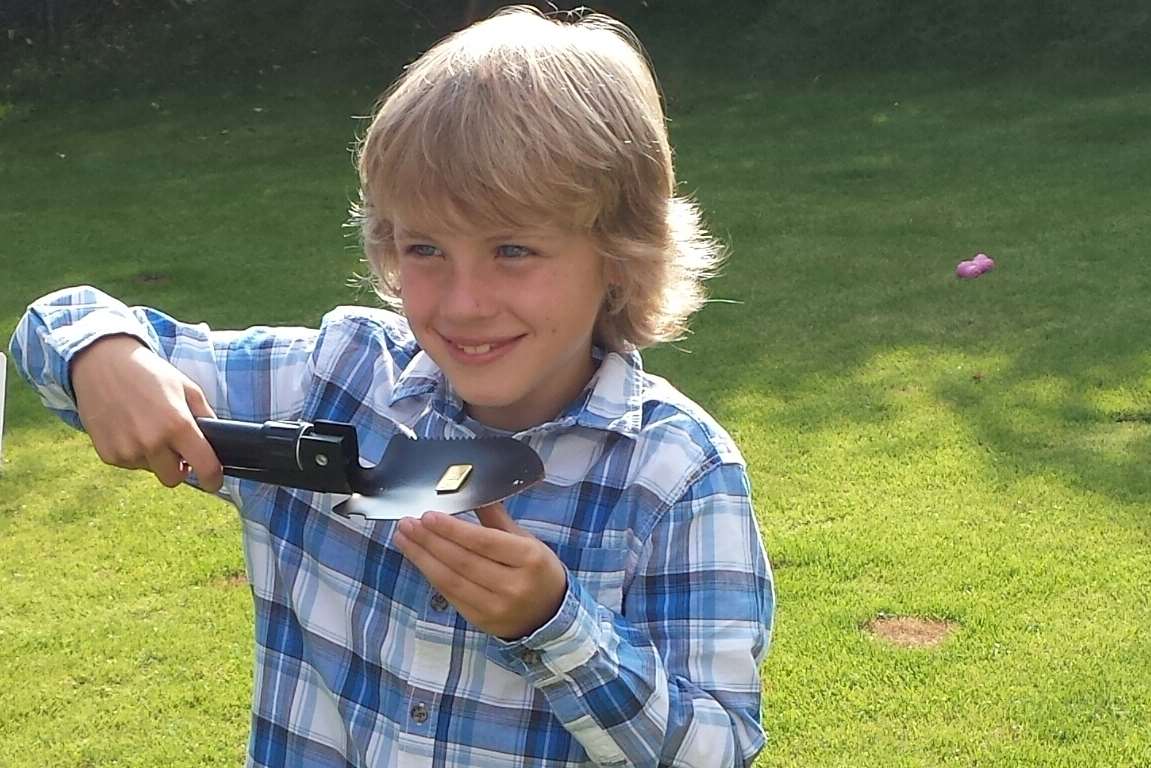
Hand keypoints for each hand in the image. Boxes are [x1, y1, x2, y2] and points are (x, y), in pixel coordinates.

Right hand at [71, 335, 222, 490]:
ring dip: (155, 457)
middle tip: (177, 449)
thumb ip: (205, 416)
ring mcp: (127, 451)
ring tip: (147, 427)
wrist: (101, 364)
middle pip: (174, 479)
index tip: (214, 481)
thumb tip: (217, 440)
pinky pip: (130, 464)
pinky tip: (129, 428)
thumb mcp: (187, 388)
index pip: (204, 467)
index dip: (213, 479)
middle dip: (180, 468)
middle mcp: (151, 442)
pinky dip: (134, 453)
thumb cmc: (148, 374)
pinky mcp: (108, 454)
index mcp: (177, 425)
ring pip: (151, 470)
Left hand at [394, 503, 567, 638]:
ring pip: (451, 580)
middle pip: (463, 561)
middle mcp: (513, 585)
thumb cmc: (537, 570)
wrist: (550, 614)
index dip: (453, 529)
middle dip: (430, 540)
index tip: (428, 515)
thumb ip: (497, 519)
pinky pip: (450, 595)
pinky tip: (419, 559)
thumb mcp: (526, 540)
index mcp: (529, 559)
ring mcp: (496, 607)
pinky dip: (431, 575)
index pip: (484, 542)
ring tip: (404, 538)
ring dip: (423, 557)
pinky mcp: (481, 620)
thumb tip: (472, 492)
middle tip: (408, 523)